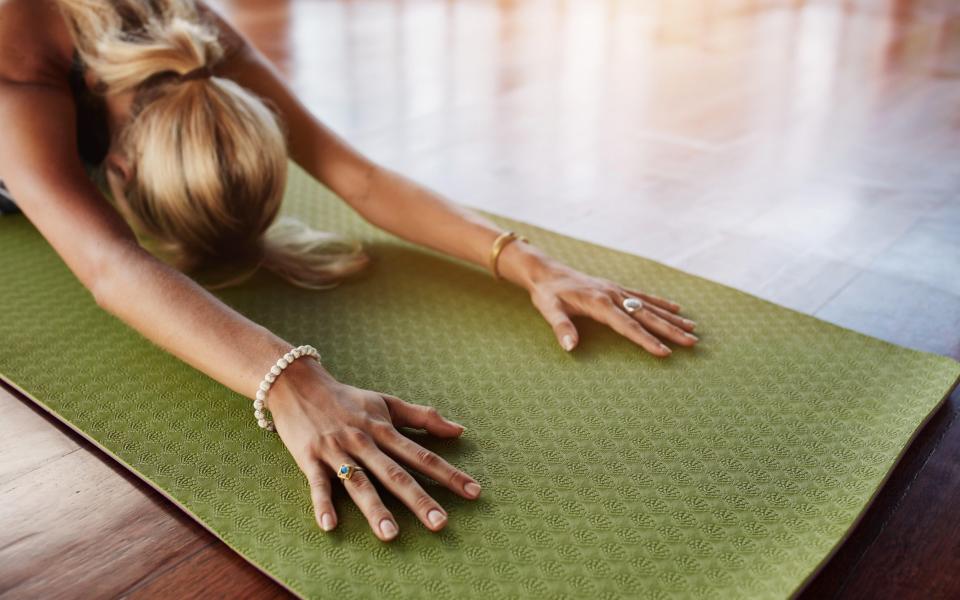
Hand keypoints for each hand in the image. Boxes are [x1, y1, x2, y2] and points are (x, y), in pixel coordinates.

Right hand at [266, 358, 480, 540]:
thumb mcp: (387, 403)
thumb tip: (460, 430)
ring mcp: (337, 451)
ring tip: (391, 534)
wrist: (297, 384)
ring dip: (375, 508)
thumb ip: (423, 417)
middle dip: (419, 499)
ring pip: (359, 483)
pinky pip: (318, 484)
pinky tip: (330, 526)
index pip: (422, 455)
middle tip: (440, 523)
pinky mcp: (309, 458)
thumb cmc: (347, 398)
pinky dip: (322, 504)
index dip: (449, 474)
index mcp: (385, 430)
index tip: (473, 492)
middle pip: (395, 474)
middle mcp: (364, 441)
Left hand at [521, 256, 698, 356]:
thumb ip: (561, 328)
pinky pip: (643, 296)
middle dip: (670, 330)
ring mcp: (617, 291)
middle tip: (692, 342)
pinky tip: (676, 308)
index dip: (646, 340)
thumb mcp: (549, 310)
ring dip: (671, 318)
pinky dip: (660, 303)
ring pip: (650, 306)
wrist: (546, 271)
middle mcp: (613, 295)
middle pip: (647, 316)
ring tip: (693, 329)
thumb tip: (570, 347)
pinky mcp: (616, 288)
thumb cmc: (547, 294)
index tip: (665, 352)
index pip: (628, 326)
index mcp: (599, 303)